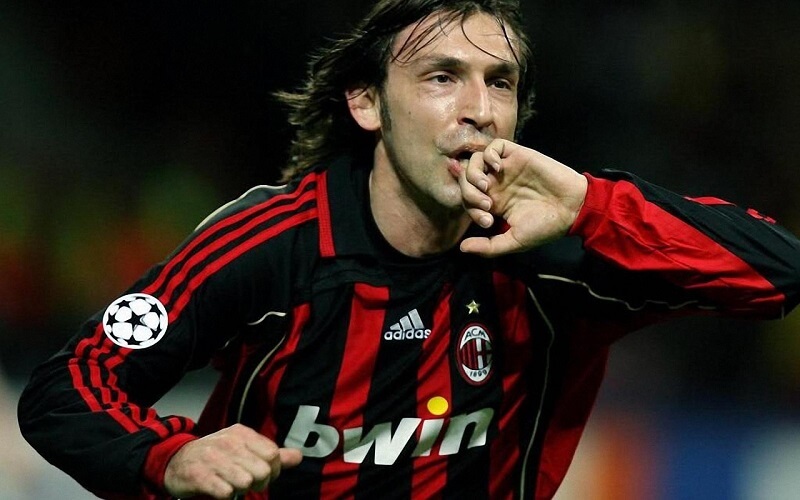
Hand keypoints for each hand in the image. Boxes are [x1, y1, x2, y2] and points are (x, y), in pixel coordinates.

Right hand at [164, 424, 302, 498]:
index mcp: (242, 433)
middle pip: (263, 470)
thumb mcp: (244, 448)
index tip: (264, 474)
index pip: (273, 454)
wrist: (177, 461)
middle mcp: (228, 442)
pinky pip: (226, 492)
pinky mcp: (199, 475)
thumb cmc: (216, 456)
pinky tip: (220, 489)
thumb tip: (299, 456)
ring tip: (232, 484)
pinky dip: (226, 495)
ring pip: (246, 482)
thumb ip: (272, 453)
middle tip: (246, 482)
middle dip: (259, 482)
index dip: (273, 470)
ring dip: (241, 489)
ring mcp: (212, 458)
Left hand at [458, 138, 587, 255]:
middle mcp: (496, 184)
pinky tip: (496, 168)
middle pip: (466, 180)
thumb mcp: (514, 241)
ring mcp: (505, 168)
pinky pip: (494, 146)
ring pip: (475, 161)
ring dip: (473, 174)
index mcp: (493, 202)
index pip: (467, 199)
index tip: (489, 221)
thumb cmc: (545, 226)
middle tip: (486, 205)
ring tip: (485, 186)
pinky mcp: (517, 155)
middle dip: (468, 193)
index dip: (470, 210)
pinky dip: (488, 154)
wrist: (572, 209)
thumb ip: (488, 246)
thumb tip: (462, 248)